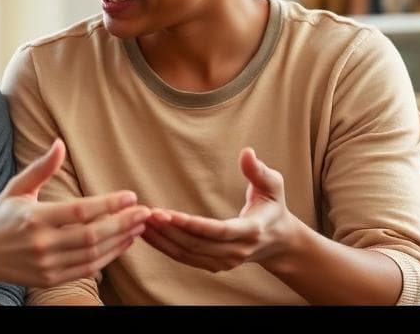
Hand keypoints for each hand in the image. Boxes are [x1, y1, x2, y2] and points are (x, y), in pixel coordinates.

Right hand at [0, 138, 149, 287]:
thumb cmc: (1, 216)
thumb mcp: (17, 188)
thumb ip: (42, 167)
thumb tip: (60, 144)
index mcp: (34, 218)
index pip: (79, 212)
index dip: (108, 204)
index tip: (130, 196)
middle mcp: (41, 244)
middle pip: (92, 235)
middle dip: (122, 223)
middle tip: (144, 211)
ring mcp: (47, 265)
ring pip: (93, 254)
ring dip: (121, 240)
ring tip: (139, 226)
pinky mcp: (51, 279)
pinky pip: (87, 269)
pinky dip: (109, 257)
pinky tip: (123, 243)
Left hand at [142, 147, 297, 272]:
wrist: (278, 241)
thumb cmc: (273, 206)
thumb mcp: (273, 186)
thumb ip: (259, 171)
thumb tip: (247, 152)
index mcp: (251, 231)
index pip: (219, 231)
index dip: (192, 225)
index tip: (168, 214)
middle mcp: (237, 252)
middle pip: (197, 244)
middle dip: (169, 230)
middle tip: (146, 214)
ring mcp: (225, 262)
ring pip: (187, 254)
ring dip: (162, 239)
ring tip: (141, 221)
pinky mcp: (214, 266)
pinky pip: (184, 258)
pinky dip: (164, 246)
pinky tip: (148, 233)